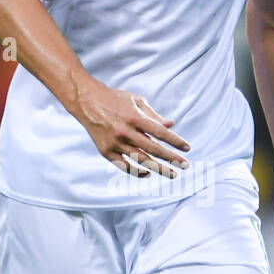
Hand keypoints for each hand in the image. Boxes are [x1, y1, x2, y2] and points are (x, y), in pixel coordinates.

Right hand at [74, 80, 190, 177]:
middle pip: (154, 149)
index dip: (175, 141)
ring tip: (173, 174)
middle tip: (185, 166)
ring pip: (141, 160)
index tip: (187, 149)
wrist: (86, 102)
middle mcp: (125, 132)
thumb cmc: (115, 100)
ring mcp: (115, 143)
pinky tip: (148, 173)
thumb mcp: (136, 101)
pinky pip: (124, 166)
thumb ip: (154, 115)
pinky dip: (137, 171)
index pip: (160, 132)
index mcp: (134, 117)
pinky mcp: (106, 152)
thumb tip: (171, 125)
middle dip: (172, 159)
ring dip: (159, 168)